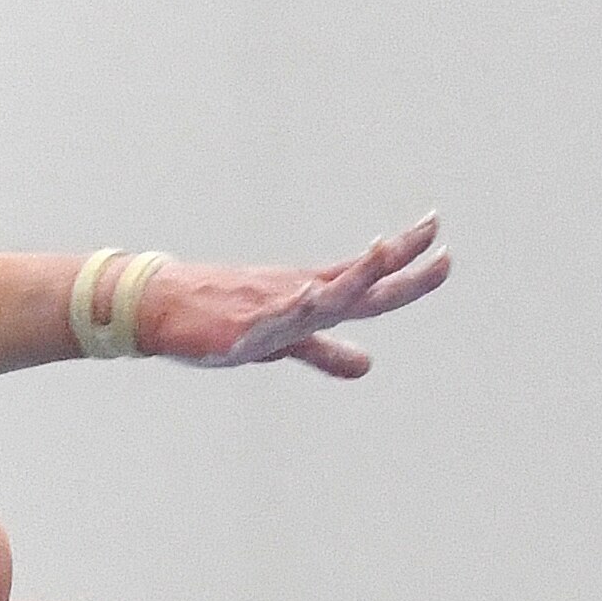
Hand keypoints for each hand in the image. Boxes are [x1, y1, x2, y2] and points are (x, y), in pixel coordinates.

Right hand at [135, 215, 450, 378]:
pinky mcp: (238, 328)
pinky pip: (267, 320)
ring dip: (350, 278)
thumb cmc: (221, 317)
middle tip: (441, 252)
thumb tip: (368, 365)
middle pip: (357, 284)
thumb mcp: (284, 340)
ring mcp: (269, 309)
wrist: (160, 307)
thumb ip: (326, 351)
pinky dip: (287, 310)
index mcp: (310, 294)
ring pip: (319, 295)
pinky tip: (306, 299)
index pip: (366, 276)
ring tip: (380, 256)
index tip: (438, 236)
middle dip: (397, 269)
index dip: (403, 258)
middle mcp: (297, 294)